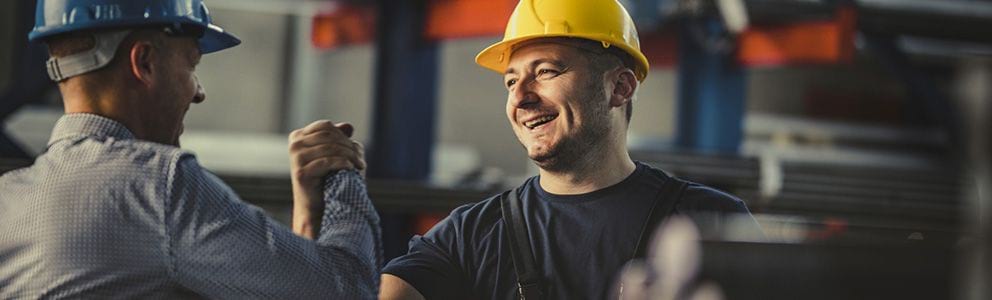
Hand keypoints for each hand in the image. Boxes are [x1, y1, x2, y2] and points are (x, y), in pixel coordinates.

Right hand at [288, 120, 365, 238]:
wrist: (318, 207)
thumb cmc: (328, 179)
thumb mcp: (335, 154)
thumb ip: (340, 138)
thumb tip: (348, 126)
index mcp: (298, 137)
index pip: (325, 126)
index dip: (342, 135)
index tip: (354, 148)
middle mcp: (294, 145)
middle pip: (329, 135)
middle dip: (348, 146)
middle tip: (360, 159)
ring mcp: (296, 159)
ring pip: (330, 148)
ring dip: (349, 155)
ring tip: (359, 165)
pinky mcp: (301, 173)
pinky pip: (328, 161)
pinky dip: (343, 163)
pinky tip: (350, 168)